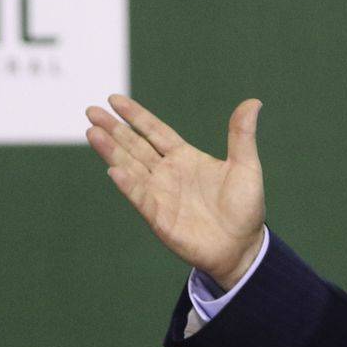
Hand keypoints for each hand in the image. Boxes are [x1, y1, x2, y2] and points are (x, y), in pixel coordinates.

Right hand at [85, 94, 265, 290]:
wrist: (243, 246)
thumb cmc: (245, 206)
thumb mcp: (246, 166)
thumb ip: (242, 135)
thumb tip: (253, 102)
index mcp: (185, 158)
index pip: (155, 131)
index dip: (136, 116)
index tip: (115, 100)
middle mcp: (167, 173)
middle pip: (135, 146)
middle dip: (114, 128)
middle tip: (92, 111)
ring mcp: (160, 194)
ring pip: (130, 167)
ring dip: (112, 150)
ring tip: (93, 132)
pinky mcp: (159, 217)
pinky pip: (140, 197)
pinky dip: (127, 184)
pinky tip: (113, 169)